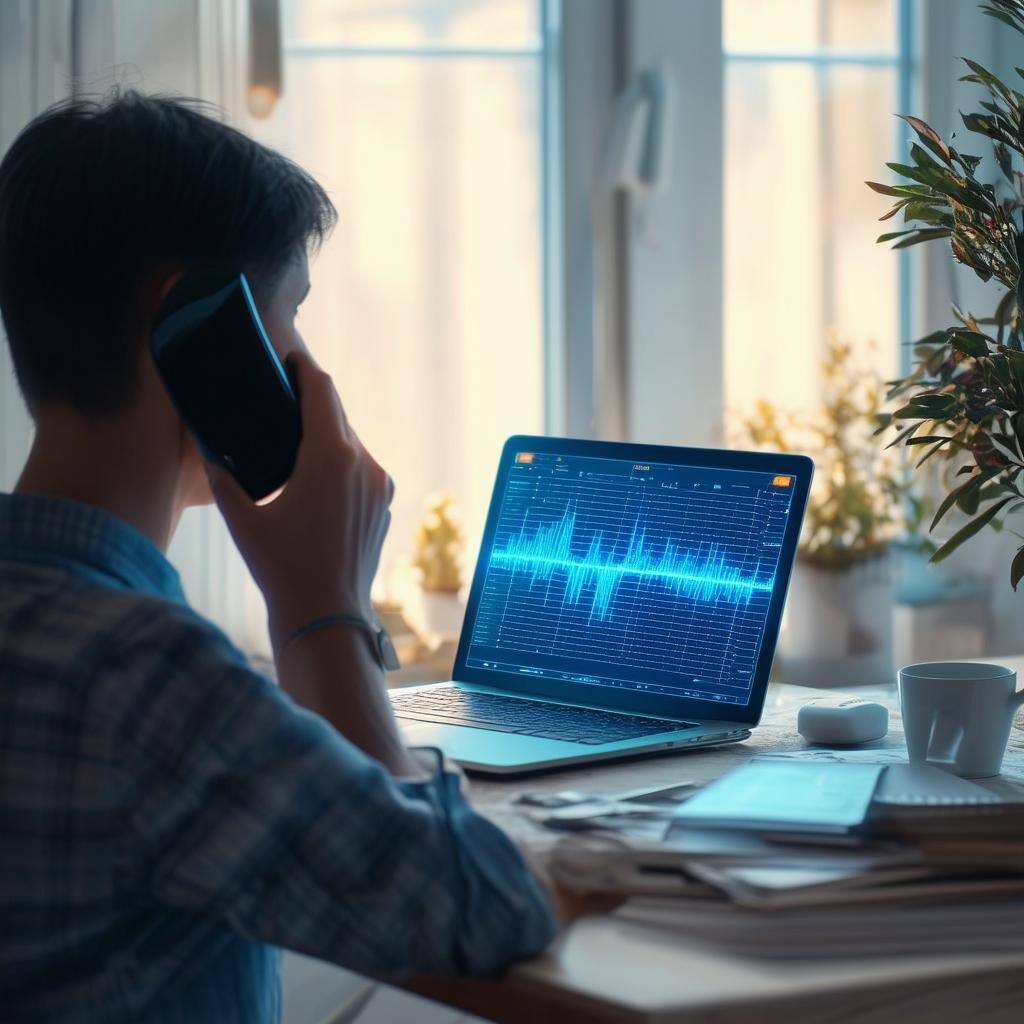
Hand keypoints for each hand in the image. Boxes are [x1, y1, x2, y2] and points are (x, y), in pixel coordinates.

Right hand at [205, 349, 392, 651]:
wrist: (328, 616)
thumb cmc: (283, 568)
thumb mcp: (243, 520)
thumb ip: (224, 480)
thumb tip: (211, 455)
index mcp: (331, 457)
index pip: (322, 391)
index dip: (304, 369)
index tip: (289, 358)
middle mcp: (364, 464)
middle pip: (338, 414)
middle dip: (312, 401)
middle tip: (285, 394)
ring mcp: (379, 485)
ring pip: (352, 443)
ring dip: (328, 434)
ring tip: (298, 438)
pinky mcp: (384, 505)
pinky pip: (362, 469)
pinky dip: (341, 462)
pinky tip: (318, 476)